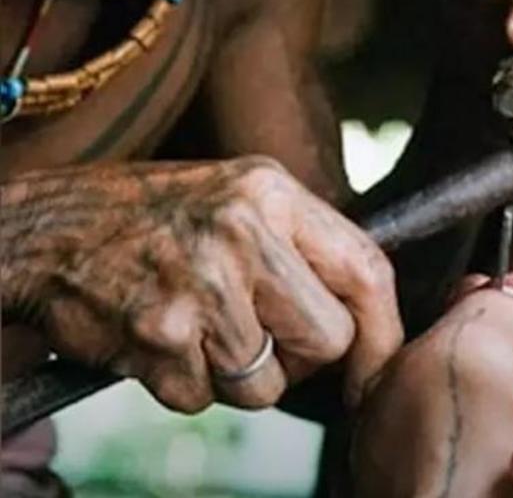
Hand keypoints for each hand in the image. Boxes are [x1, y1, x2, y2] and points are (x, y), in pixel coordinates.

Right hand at [1, 157, 401, 412]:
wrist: (51, 230)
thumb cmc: (158, 217)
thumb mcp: (241, 196)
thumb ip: (303, 243)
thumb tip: (364, 314)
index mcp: (272, 193)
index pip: (365, 268)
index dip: (381, 330)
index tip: (374, 366)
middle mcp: (243, 233)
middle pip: (327, 339)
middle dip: (299, 358)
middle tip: (260, 337)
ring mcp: (201, 286)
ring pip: (267, 385)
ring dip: (234, 375)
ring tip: (198, 327)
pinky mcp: (160, 336)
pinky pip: (203, 399)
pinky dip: (184, 383)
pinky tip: (161, 338)